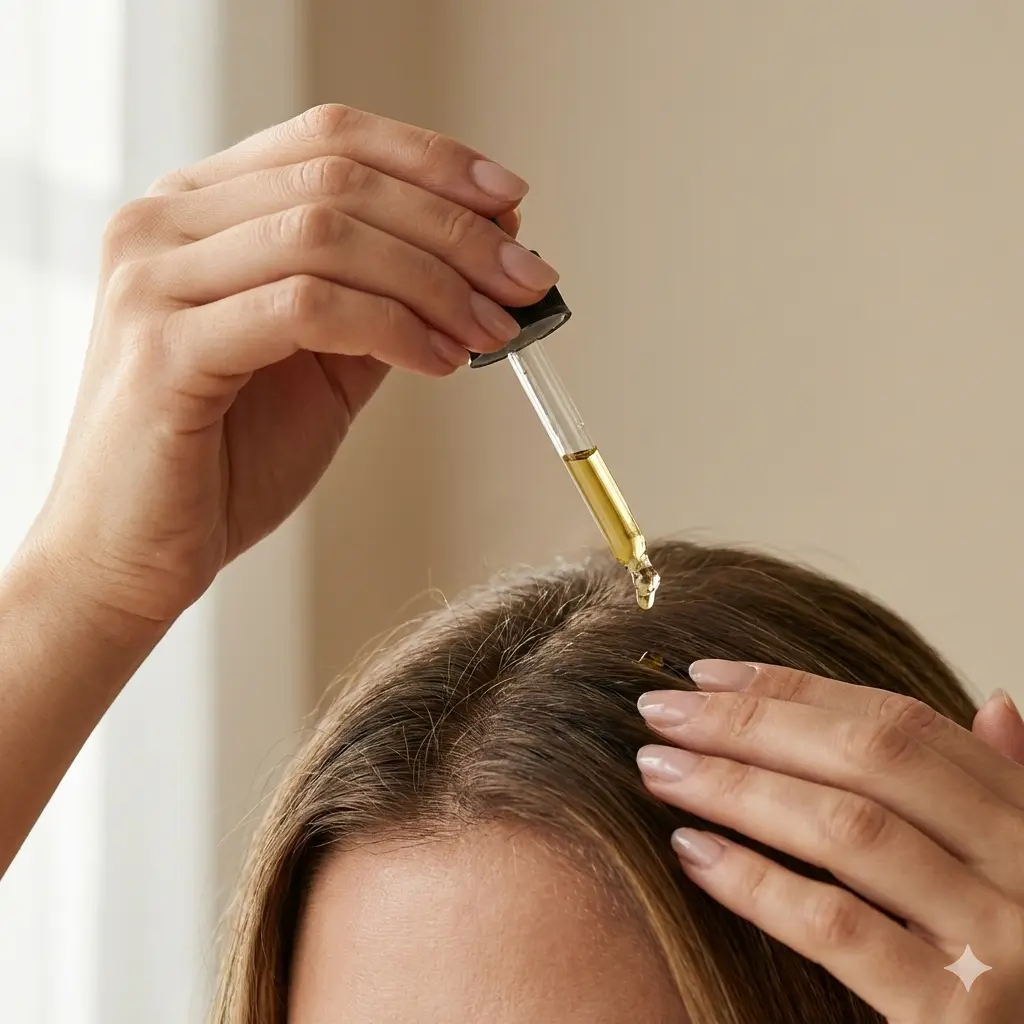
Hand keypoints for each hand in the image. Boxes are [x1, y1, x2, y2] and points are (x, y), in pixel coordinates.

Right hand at [33, 104, 558, 624]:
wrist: (134, 552)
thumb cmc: (225, 460)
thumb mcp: (323, 363)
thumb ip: (383, 301)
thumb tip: (484, 252)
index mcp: (200, 209)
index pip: (329, 138)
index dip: (433, 162)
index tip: (512, 203)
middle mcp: (164, 222)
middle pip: (339, 178)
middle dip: (456, 230)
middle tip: (527, 279)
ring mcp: (154, 278)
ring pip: (327, 233)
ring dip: (435, 281)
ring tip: (493, 330)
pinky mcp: (164, 347)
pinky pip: (307, 307)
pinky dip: (391, 327)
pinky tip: (438, 361)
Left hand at [635, 662, 1023, 1022]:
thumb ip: (1003, 789)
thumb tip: (992, 705)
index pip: (901, 723)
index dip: (796, 689)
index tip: (706, 674)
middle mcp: (1022, 865)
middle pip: (867, 758)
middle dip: (750, 723)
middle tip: (661, 712)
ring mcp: (997, 941)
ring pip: (846, 829)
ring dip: (737, 787)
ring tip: (660, 769)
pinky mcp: (957, 1018)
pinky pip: (838, 928)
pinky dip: (757, 882)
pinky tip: (693, 851)